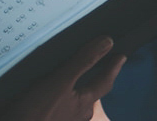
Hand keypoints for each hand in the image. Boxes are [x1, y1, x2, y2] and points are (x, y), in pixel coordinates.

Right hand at [5, 37, 125, 120]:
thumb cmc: (35, 114)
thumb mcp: (60, 83)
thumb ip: (83, 62)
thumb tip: (108, 42)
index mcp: (83, 105)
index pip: (105, 82)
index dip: (113, 68)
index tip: (121, 56)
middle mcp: (74, 115)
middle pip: (88, 93)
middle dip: (91, 78)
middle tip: (95, 61)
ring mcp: (58, 118)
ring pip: (70, 98)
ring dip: (69, 86)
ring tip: (65, 69)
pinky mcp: (41, 117)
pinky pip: (54, 103)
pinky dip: (52, 92)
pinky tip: (41, 85)